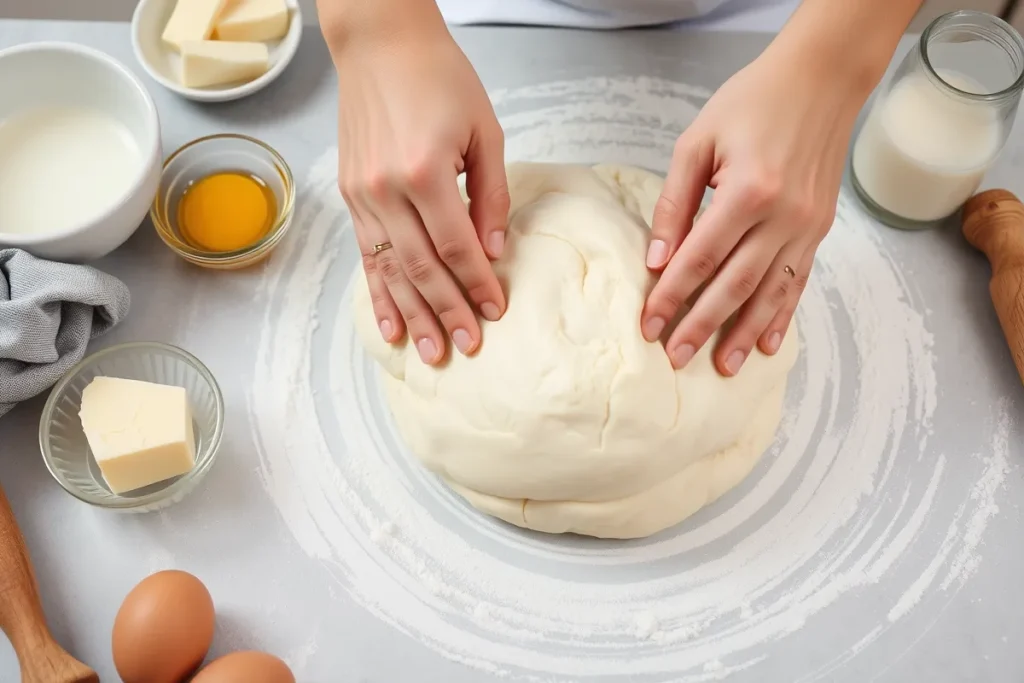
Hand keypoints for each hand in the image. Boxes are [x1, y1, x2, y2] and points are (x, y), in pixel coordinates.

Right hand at [324, 6, 507, 364]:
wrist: (380, 43)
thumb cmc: (439, 77)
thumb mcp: (483, 131)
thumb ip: (491, 195)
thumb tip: (494, 251)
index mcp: (424, 172)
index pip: (456, 247)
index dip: (478, 284)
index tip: (496, 311)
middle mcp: (386, 189)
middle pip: (421, 268)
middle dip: (448, 311)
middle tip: (468, 346)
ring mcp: (361, 195)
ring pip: (389, 270)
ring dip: (412, 315)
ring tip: (430, 352)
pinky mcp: (350, 195)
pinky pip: (365, 255)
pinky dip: (378, 293)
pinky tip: (390, 324)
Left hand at [641, 50, 858, 375]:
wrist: (820, 79)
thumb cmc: (751, 102)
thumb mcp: (697, 142)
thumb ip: (675, 203)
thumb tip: (659, 260)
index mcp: (747, 192)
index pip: (699, 259)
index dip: (671, 296)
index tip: (649, 325)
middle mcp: (783, 216)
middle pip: (735, 285)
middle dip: (702, 326)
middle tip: (676, 358)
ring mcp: (807, 226)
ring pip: (771, 292)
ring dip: (745, 333)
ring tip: (724, 367)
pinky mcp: (819, 228)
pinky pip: (799, 280)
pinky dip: (782, 314)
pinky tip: (767, 342)